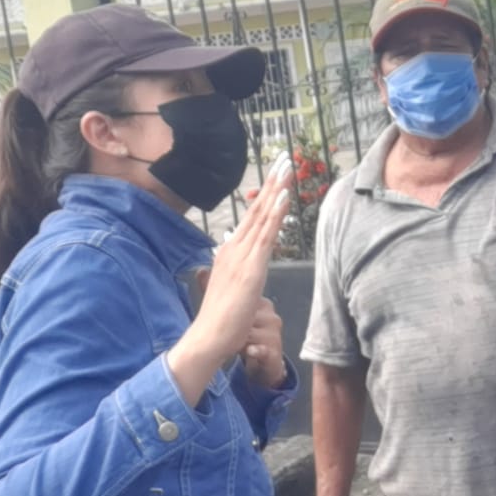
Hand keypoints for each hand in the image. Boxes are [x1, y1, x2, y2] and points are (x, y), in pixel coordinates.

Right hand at [167, 154, 292, 401]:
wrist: (208, 337)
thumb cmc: (220, 319)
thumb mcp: (228, 287)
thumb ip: (234, 270)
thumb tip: (235, 259)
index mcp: (229, 251)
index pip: (251, 217)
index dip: (264, 194)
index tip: (276, 175)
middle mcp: (234, 248)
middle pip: (256, 209)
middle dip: (272, 182)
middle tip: (285, 158)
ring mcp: (242, 256)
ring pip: (262, 216)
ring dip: (276, 190)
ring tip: (287, 168)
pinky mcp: (251, 267)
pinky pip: (266, 234)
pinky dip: (275, 213)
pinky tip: (283, 196)